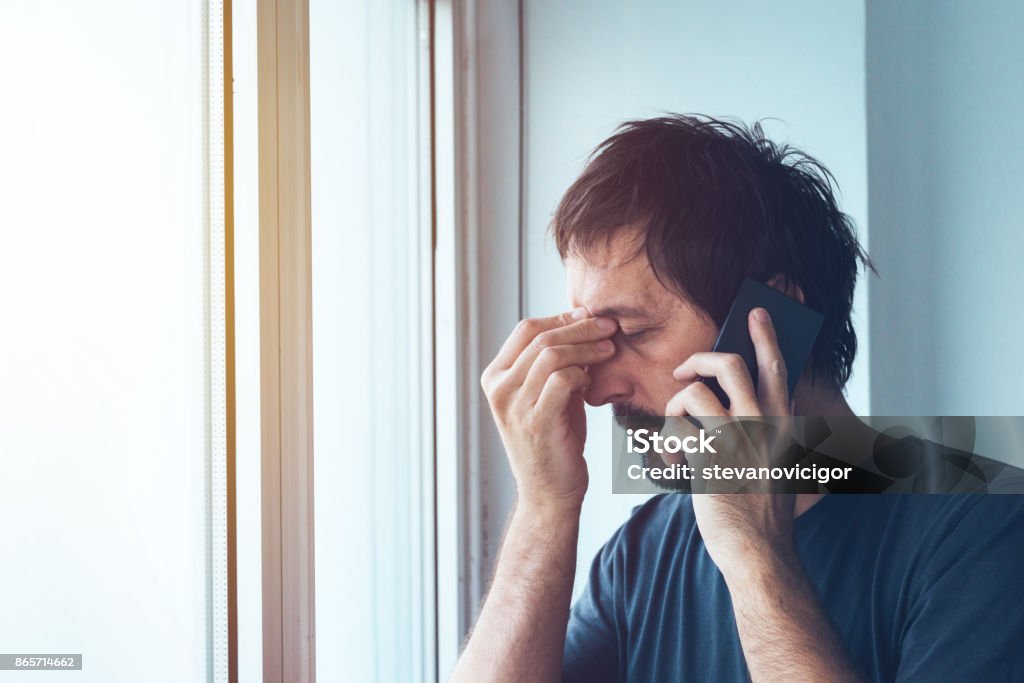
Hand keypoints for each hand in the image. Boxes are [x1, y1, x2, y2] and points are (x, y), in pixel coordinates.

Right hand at [481, 308, 616, 511]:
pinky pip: (562, 380)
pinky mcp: (536, 421)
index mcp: (495, 376)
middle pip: (540, 337)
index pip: (526, 329)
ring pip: (551, 354)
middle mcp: (499, 388)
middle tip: (609, 326)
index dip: (560, 317)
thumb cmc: (553, 439)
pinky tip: (592, 380)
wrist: (548, 492)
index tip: (589, 316)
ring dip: (586, 347)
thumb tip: (580, 324)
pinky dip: (582, 373)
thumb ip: (554, 363)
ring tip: (609, 348)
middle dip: (580, 327)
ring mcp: (514, 405)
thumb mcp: (546, 393)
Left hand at [665, 307, 797, 572]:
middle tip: (685, 371)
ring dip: (674, 406)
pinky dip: (664, 444)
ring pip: (694, 394)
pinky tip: (671, 463)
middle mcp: (763, 425)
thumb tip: (744, 404)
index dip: (765, 336)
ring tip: (675, 428)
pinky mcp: (709, 459)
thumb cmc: (762, 511)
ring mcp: (736, 441)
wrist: (759, 551)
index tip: (754, 313)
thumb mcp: (778, 463)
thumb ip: (766, 433)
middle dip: (700, 359)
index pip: (776, 368)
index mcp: (782, 424)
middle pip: (730, 364)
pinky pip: (674, 430)